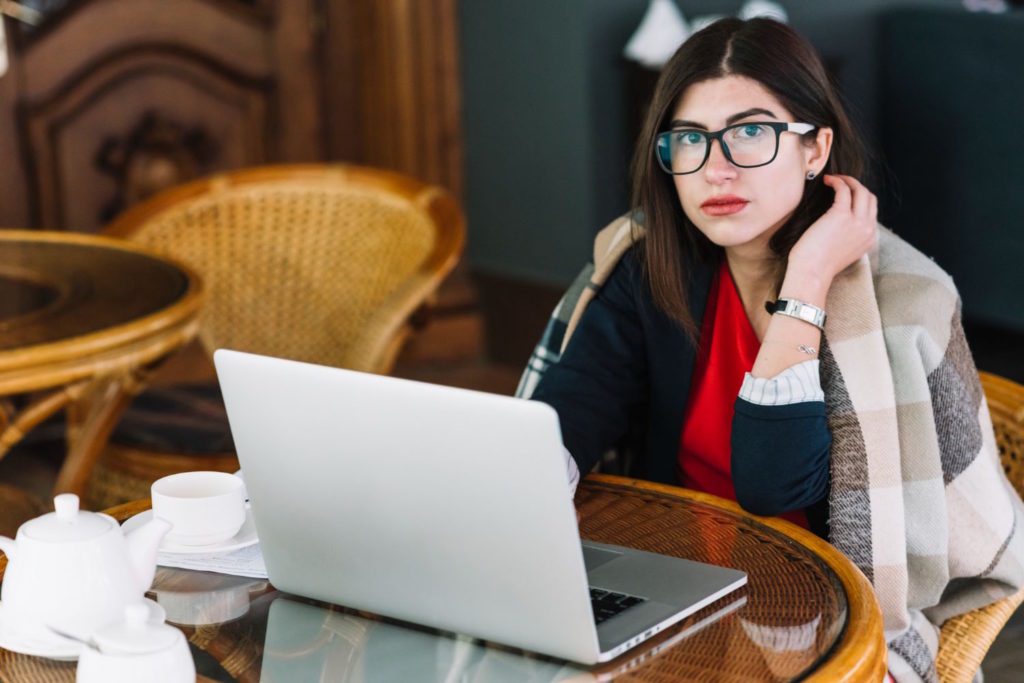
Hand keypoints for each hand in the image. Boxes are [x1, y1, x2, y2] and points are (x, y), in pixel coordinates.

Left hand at [785, 174, 877, 292]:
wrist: (812, 274)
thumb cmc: (817, 266)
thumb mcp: (841, 252)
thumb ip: (846, 238)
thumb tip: (835, 224)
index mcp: (868, 239)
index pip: (871, 211)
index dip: (860, 199)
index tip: (846, 194)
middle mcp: (867, 229)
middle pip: (870, 198)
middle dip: (857, 186)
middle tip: (841, 182)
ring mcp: (857, 222)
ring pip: (861, 190)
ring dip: (848, 180)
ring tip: (834, 178)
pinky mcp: (842, 215)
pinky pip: (844, 190)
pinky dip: (837, 181)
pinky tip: (827, 180)